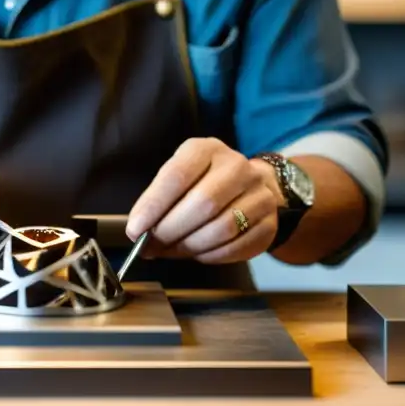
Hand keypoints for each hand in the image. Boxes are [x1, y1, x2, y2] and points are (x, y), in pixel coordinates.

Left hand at [125, 138, 282, 263]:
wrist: (251, 187)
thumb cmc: (203, 182)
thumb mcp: (179, 177)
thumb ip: (159, 200)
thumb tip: (138, 233)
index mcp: (206, 149)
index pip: (177, 176)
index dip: (153, 206)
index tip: (135, 229)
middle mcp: (237, 166)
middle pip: (202, 204)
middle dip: (170, 231)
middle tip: (151, 246)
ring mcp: (259, 194)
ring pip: (221, 228)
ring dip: (190, 246)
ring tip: (172, 250)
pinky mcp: (269, 223)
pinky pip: (236, 247)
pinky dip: (210, 255)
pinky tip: (197, 253)